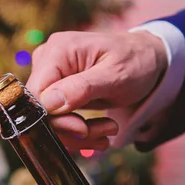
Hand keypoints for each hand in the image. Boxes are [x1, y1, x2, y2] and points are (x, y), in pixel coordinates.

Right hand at [26, 31, 167, 150]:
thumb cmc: (135, 61)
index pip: (37, 94)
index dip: (54, 118)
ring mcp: (51, 76)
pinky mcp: (57, 90)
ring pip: (50, 119)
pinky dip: (79, 131)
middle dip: (72, 129)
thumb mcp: (115, 76)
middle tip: (105, 133)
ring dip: (80, 134)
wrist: (147, 60)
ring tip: (109, 130)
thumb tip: (48, 103)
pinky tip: (102, 131)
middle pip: (42, 109)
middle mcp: (47, 60)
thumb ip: (81, 88)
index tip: (83, 129)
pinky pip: (59, 118)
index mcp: (58, 50)